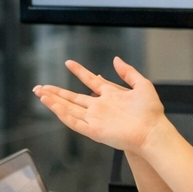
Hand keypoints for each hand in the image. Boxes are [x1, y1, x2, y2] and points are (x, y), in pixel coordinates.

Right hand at [34, 57, 169, 154]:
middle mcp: (100, 107)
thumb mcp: (142, 85)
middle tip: (40, 86)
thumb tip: (116, 59)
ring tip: (40, 93)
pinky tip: (52, 105)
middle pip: (72, 97)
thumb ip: (128, 72)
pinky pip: (74, 121)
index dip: (79, 71)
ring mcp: (95, 119)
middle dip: (55, 91)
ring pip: (69, 109)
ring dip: (54, 101)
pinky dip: (62, 113)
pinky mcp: (94, 131)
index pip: (90, 80)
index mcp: (110, 96)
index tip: (68, 63)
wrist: (153, 131)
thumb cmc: (151, 113)